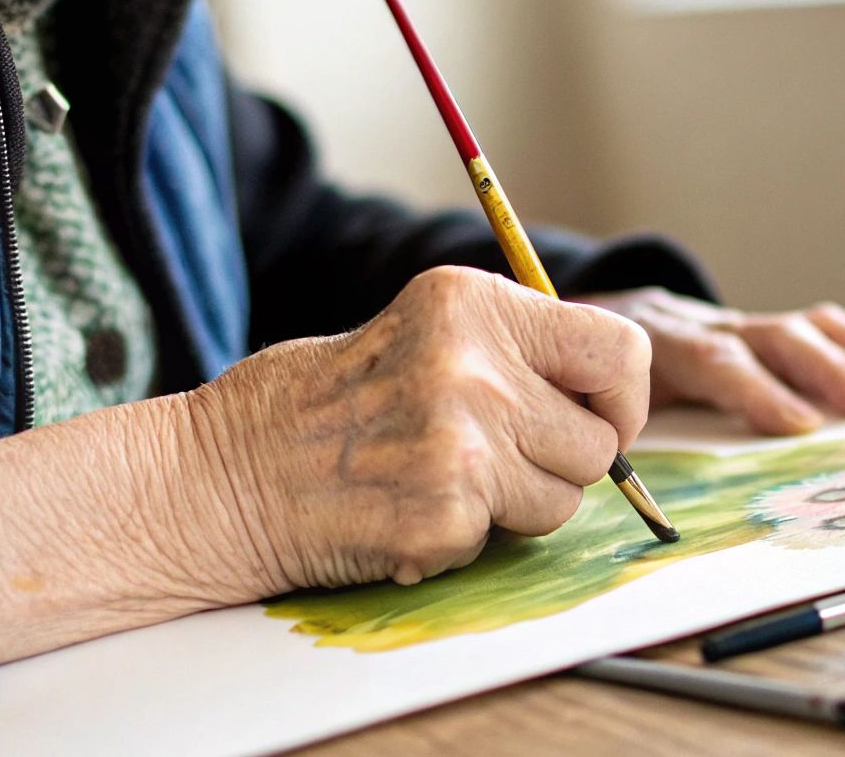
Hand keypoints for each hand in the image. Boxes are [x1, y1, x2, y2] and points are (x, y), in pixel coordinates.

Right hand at [184, 266, 651, 594]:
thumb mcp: (421, 332)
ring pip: (564, 498)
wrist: (221, 477)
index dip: (622, 398)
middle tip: (491, 458)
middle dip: (559, 461)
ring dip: (518, 505)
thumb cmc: (321, 406)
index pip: (618, 349)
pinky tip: (406, 511)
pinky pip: (505, 541)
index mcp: (473, 304)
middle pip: (599, 440)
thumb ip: (512, 351)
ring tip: (439, 479)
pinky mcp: (445, 514)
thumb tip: (608, 393)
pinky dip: (465, 538)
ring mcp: (462, 444)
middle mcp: (475, 366)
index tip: (600, 419)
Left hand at [578, 289, 844, 434]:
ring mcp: (737, 324)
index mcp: (659, 346)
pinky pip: (819, 328)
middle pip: (773, 339)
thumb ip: (611, 429)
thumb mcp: (584, 397)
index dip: (757, 391)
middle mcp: (706, 326)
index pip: (715, 362)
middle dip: (827, 372)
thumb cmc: (585, 375)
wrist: (585, 316)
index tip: (798, 424)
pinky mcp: (759, 328)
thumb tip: (631, 475)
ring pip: (804, 328)